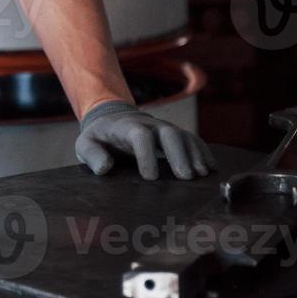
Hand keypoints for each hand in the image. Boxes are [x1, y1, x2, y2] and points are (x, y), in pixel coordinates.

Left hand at [74, 100, 216, 180]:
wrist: (111, 119)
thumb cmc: (99, 137)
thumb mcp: (85, 143)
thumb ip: (91, 154)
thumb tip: (104, 168)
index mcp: (125, 127)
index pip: (139, 135)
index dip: (146, 155)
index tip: (150, 178)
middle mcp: (149, 124)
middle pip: (168, 133)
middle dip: (178, 154)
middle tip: (186, 177)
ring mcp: (163, 128)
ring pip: (183, 136)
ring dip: (194, 154)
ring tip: (202, 175)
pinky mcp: (174, 135)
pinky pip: (192, 140)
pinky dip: (203, 152)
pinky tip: (211, 168)